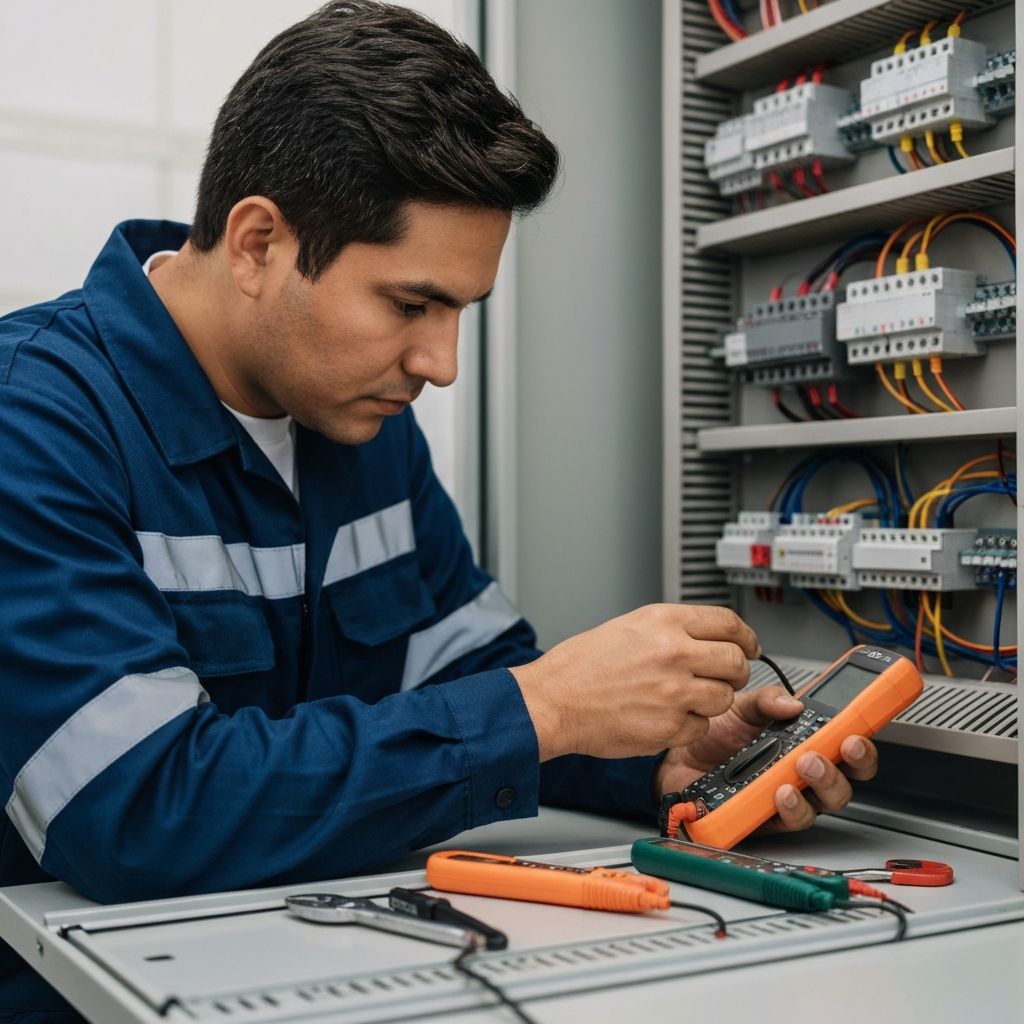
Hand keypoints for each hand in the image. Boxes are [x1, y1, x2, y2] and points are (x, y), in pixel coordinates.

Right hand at [510, 604, 758, 760]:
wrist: (553, 700)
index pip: (729, 623)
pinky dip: (689, 726)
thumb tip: (706, 637)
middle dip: (737, 671)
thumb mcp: (628, 627)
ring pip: (724, 697)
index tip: (750, 646)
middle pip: (737, 661)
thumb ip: (671, 629)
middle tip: (725, 677)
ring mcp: (674, 690)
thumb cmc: (580, 666)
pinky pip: (701, 727)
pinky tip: (664, 717)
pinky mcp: (669, 726)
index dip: (747, 637)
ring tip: (683, 699)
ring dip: (711, 701)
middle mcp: (674, 652)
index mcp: (663, 621)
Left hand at [655, 686, 877, 833]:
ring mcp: (785, 798)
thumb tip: (792, 702)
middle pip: (845, 779)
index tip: (863, 728)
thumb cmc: (715, 735)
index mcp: (802, 742)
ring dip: (822, 784)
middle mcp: (800, 774)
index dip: (863, 740)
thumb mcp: (741, 706)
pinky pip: (787, 820)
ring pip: (822, 803)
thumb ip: (766, 700)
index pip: (845, 746)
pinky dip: (789, 807)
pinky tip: (780, 791)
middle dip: (849, 764)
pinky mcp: (764, 818)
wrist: (677, 758)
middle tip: (838, 745)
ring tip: (804, 764)